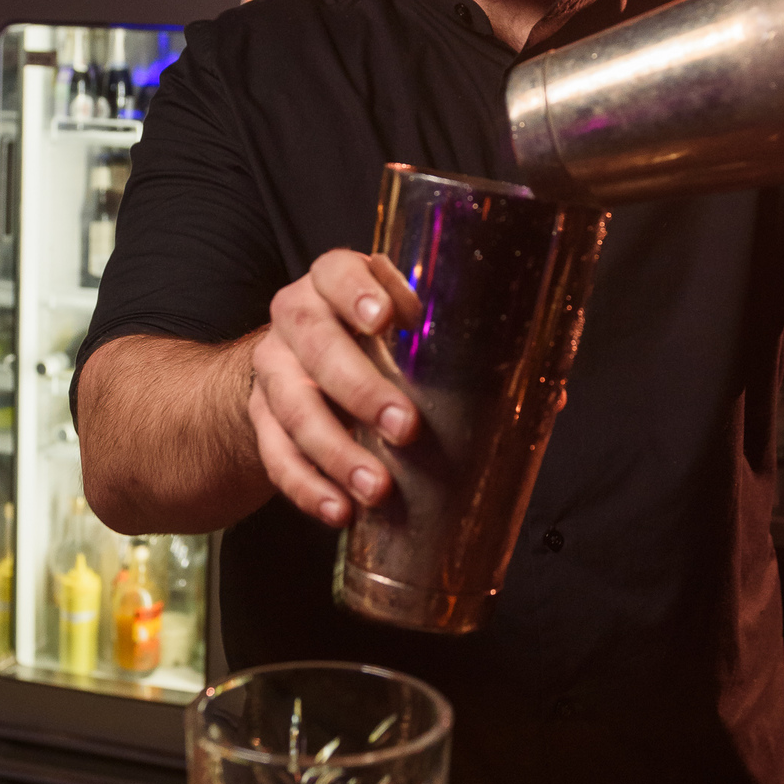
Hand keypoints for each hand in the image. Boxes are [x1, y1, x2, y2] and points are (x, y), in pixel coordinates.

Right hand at [247, 251, 422, 526]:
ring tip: (377, 488)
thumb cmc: (368, 336)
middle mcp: (295, 318)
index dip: (357, 293)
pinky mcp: (261, 418)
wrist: (295, 361)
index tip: (385, 320)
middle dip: (361, 390)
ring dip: (337, 453)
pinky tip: (341, 510)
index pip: (336, 273)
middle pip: (317, 347)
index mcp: (330, 281)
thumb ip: (437, 330)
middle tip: (405, 427)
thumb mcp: (399, 317)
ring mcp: (273, 369)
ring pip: (294, 408)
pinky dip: (309, 487)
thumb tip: (523, 375)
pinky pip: (277, 455)